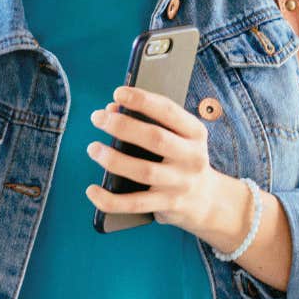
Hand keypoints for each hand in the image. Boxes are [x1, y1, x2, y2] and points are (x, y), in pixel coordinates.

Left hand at [84, 86, 241, 243]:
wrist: (206, 198)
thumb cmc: (181, 158)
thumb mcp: (178, 136)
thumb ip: (149, 121)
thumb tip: (112, 109)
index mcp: (195, 133)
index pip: (169, 111)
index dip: (143, 100)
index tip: (118, 93)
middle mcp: (192, 157)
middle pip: (155, 139)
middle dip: (122, 126)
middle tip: (97, 117)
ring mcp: (180, 183)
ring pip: (143, 171)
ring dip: (113, 159)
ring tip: (93, 148)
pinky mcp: (168, 205)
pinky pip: (134, 204)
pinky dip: (110, 199)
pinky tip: (92, 190)